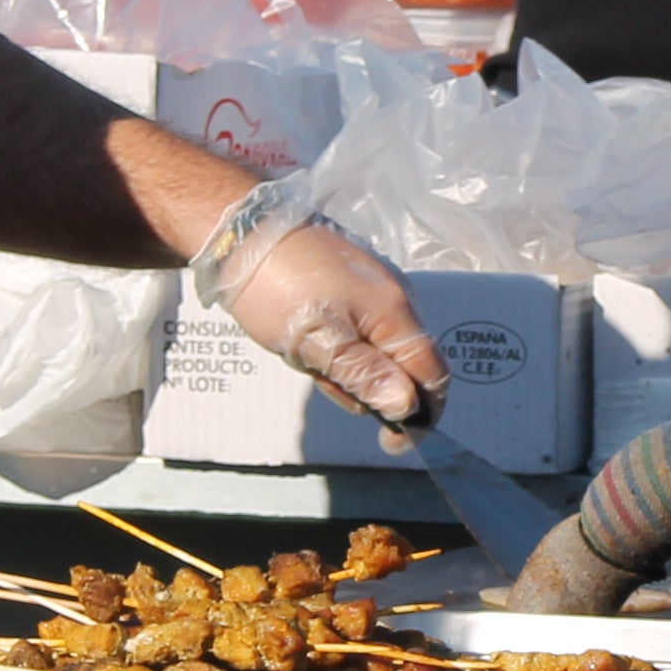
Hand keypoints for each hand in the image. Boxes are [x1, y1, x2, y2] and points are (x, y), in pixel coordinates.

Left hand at [214, 210, 444, 425]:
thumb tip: (408, 407)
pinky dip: (343, 345)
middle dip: (374, 387)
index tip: (389, 441)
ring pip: (382, 346)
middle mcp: (396, 295)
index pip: (433, 374)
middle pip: (408, 363)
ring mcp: (375, 285)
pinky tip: (307, 336)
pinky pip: (364, 327)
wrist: (238, 229)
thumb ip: (363, 374)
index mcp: (394, 311)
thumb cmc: (273, 288)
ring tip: (304, 353)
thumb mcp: (313, 342)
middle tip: (322, 379)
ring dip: (352, 366)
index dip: (421, 416)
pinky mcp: (354, 279)